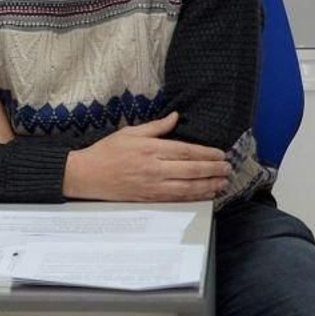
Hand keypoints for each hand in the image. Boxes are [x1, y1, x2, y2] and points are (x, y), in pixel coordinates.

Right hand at [64, 113, 229, 201]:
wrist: (87, 175)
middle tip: (227, 168)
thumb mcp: (130, 133)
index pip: (186, 151)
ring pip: (188, 187)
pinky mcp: (149, 198)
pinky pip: (177, 198)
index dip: (206, 153)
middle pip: (192, 169)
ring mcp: (152, 185)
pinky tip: (206, 194)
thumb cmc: (106, 151)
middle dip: (213, 169)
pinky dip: (194, 197)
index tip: (220, 154)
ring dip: (209, 185)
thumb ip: (156, 127)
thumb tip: (176, 117)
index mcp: (150, 149)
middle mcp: (154, 168)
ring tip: (223, 182)